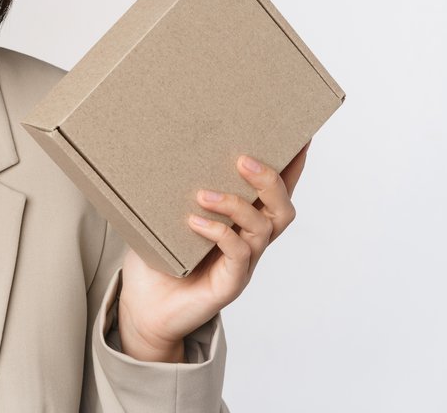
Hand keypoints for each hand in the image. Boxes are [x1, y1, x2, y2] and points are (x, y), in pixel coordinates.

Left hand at [113, 141, 309, 362]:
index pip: (276, 192)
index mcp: (242, 223)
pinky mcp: (230, 284)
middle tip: (243, 159)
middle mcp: (250, 242)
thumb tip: (156, 148)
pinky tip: (195, 222)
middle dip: (270, 181)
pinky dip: (219, 233)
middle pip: (282, 209)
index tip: (300, 137)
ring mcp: (244, 264)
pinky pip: (238, 254)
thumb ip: (169, 191)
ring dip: (237, 205)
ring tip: (204, 194)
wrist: (145, 309)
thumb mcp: (161, 219)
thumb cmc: (157, 262)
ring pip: (263, 228)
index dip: (293, 168)